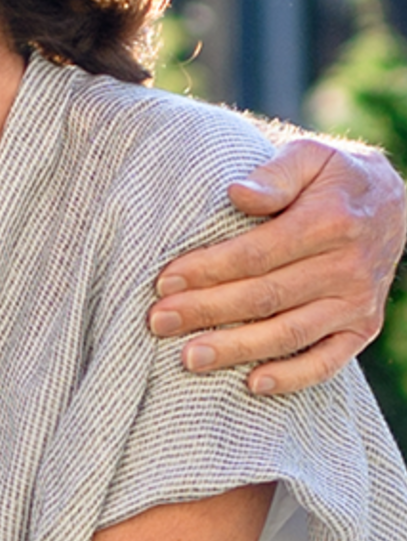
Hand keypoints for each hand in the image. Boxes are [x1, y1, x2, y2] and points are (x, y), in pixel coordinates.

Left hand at [148, 137, 403, 394]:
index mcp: (331, 222)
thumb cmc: (331, 178)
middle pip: (265, 297)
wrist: (390, 202)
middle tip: (158, 321)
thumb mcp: (308, 156)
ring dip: (236, 349)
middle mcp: (348, 266)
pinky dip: (293, 377)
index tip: (164, 282)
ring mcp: (357, 302)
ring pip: (289, 333)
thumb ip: (275, 174)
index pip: (257, 254)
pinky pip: (328, 361)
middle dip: (207, 310)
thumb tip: (237, 193)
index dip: (208, 270)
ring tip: (188, 358)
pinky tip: (253, 384)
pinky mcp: (362, 328)